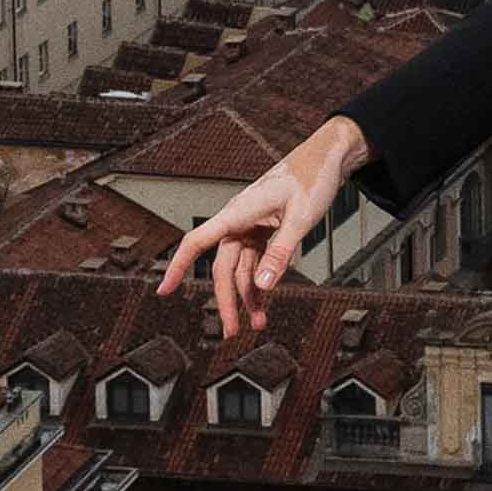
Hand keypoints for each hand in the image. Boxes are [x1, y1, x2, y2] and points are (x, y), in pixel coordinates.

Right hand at [159, 115, 366, 337]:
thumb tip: (263, 285)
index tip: (164, 290)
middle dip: (227, 301)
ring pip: (241, 269)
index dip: (178, 266)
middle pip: (223, 268)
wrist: (327, 157)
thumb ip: (280, 253)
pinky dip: (261, 283)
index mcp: (238, 213)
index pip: (197, 242)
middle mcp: (238, 221)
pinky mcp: (264, 230)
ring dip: (249, 297)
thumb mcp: (299, 218)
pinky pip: (256, 262)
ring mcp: (250, 226)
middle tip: (232, 333)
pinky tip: (265, 303)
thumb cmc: (311, 178)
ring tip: (259, 325)